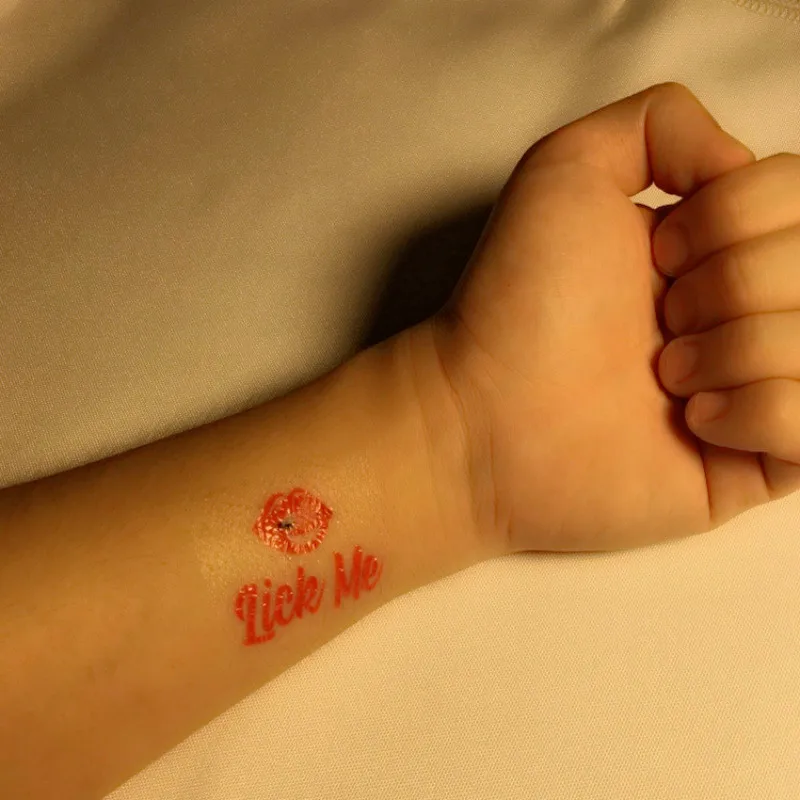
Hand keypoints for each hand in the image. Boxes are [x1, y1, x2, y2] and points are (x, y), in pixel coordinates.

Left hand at [426, 82, 799, 552]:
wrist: (487, 412)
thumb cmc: (519, 297)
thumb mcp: (567, 167)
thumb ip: (662, 122)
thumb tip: (741, 164)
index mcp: (714, 245)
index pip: (798, 198)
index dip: (733, 218)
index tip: (658, 254)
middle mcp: (742, 309)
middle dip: (731, 283)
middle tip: (655, 322)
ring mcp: (755, 386)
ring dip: (738, 349)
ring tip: (662, 377)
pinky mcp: (758, 462)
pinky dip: (759, 414)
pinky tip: (692, 425)